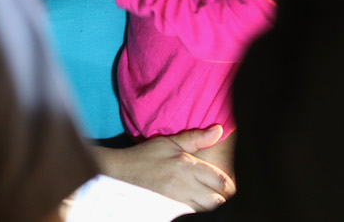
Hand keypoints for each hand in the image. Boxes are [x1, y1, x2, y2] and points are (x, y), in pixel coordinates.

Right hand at [91, 126, 235, 211]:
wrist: (117, 173)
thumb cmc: (144, 157)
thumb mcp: (169, 142)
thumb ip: (195, 138)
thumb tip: (218, 130)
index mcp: (186, 166)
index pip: (219, 180)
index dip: (226, 184)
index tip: (224, 183)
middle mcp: (184, 185)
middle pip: (216, 199)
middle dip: (219, 196)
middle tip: (216, 192)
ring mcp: (175, 201)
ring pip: (204, 209)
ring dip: (207, 204)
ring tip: (203, 196)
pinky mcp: (167, 211)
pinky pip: (189, 214)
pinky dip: (193, 210)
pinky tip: (189, 202)